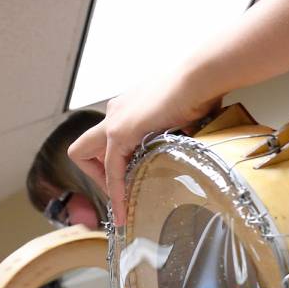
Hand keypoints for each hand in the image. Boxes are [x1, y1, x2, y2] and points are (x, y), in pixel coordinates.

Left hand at [68, 68, 221, 224]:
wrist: (199, 78)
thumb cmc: (202, 90)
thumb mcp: (187, 113)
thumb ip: (183, 129)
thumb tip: (198, 146)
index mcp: (131, 105)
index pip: (110, 137)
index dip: (117, 160)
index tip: (136, 176)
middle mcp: (116, 111)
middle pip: (87, 145)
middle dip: (97, 171)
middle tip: (121, 189)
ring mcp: (114, 120)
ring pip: (86, 155)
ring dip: (102, 182)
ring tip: (121, 206)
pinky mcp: (119, 132)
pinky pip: (110, 169)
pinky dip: (115, 191)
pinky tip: (124, 209)